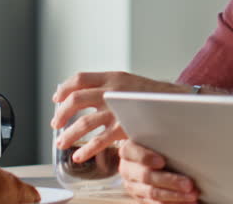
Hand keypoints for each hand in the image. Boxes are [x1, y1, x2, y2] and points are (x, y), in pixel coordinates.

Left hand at [50, 71, 186, 161]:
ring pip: (84, 123)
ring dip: (68, 134)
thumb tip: (81, 93)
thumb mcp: (127, 81)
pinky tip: (80, 156)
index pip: (80, 78)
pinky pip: (99, 141)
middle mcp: (113, 91)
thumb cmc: (150, 95)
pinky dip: (86, 150)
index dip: (64, 89)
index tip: (57, 99)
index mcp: (112, 77)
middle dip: (61, 114)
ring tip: (61, 143)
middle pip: (76, 99)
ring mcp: (118, 110)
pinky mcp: (124, 127)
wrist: (175, 101)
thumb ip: (106, 85)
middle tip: (56, 124)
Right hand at [119, 140, 198, 203]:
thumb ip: (158, 132)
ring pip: (152, 193)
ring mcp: (133, 185)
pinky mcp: (140, 198)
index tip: (162, 161)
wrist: (149, 156)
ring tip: (193, 196)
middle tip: (189, 184)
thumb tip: (178, 124)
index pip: (132, 153)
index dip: (146, 158)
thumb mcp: (154, 134)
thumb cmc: (156, 142)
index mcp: (128, 150)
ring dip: (174, 196)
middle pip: (147, 176)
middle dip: (170, 181)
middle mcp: (128, 169)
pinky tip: (188, 203)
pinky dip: (173, 203)